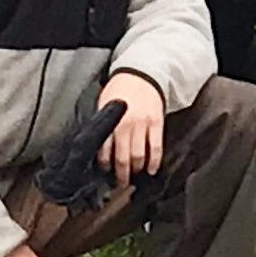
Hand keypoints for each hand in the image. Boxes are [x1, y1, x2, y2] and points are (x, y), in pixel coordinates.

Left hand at [98, 70, 166, 188]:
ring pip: (139, 156)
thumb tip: (98, 149)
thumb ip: (102, 125)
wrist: (142, 75)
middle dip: (121, 174)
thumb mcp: (104, 104)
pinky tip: (150, 170)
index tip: (105, 172)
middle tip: (120, 182)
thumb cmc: (120, 89)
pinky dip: (154, 162)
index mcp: (109, 120)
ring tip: (134, 177)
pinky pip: (156, 148)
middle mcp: (126, 124)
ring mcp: (143, 125)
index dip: (105, 165)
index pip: (105, 150)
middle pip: (123, 158)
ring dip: (136, 170)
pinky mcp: (157, 124)